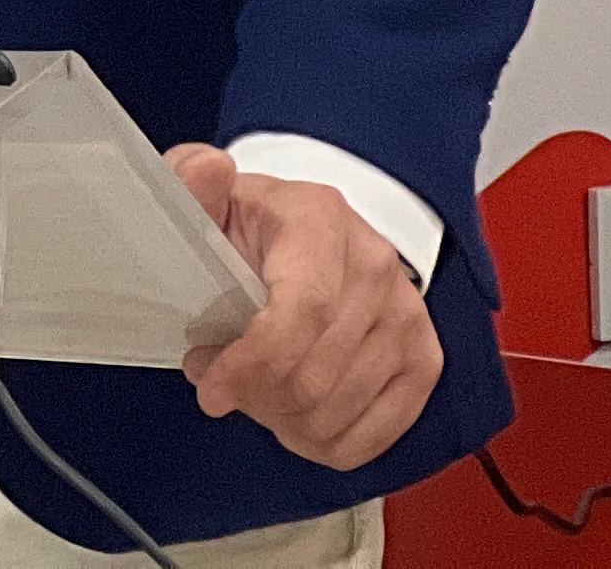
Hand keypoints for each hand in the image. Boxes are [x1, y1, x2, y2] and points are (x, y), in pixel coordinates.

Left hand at [166, 143, 440, 468]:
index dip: (254, 363)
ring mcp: (406, 315)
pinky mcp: (422, 359)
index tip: (211, 389)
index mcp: (320, 219)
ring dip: (281, 418)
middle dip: (253, 393)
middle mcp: (375, 265)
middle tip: (219, 379)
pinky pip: (372, 435)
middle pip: (314, 373)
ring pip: (337, 410)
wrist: (310, 232)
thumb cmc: (252, 225)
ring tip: (254, 388)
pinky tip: (293, 413)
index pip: (302, 311)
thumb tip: (206, 170)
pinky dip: (323, 441)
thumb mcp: (207, 199)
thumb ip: (188, 185)